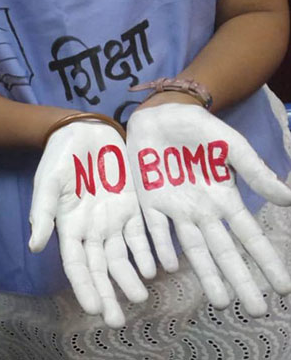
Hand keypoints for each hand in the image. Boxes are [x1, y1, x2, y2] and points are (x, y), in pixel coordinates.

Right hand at [29, 121, 155, 327]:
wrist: (84, 130)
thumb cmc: (60, 156)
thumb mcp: (47, 181)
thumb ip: (43, 213)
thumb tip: (35, 247)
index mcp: (68, 226)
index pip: (76, 264)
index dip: (84, 286)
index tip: (94, 309)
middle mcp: (91, 229)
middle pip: (100, 267)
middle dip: (109, 293)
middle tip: (118, 319)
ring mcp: (113, 219)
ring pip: (122, 256)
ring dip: (130, 277)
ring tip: (141, 297)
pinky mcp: (131, 206)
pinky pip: (141, 234)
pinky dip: (147, 252)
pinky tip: (155, 268)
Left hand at [127, 103, 290, 315]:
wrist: (160, 115)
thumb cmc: (197, 128)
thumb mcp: (230, 145)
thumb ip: (254, 170)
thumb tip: (288, 200)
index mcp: (223, 197)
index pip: (248, 236)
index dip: (265, 261)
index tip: (283, 289)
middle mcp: (201, 210)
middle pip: (223, 251)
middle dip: (240, 280)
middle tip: (257, 310)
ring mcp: (174, 209)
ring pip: (193, 249)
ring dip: (206, 274)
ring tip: (221, 301)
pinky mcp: (148, 202)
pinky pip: (153, 230)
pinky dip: (159, 248)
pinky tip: (165, 269)